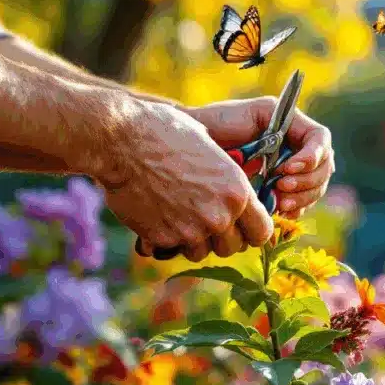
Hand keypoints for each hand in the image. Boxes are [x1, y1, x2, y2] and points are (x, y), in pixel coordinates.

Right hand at [97, 100, 273, 260]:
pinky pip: (175, 250)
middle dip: (223, 238)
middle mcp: (219, 216)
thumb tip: (238, 198)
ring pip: (203, 253)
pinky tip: (160, 217)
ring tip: (182, 217)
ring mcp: (190, 231)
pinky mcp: (163, 239)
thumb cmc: (168, 132)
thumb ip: (229, 181)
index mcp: (237, 192)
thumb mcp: (212, 149)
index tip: (242, 225)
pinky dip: (169, 239)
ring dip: (196, 241)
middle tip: (207, 221)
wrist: (123, 140)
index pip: (262, 232)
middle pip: (233, 248)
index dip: (252, 230)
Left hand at [187, 97, 334, 218]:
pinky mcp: (281, 191)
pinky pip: (301, 204)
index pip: (321, 140)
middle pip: (324, 168)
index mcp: (294, 126)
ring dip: (302, 198)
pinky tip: (280, 212)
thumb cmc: (220, 123)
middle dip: (306, 181)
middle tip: (280, 188)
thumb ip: (281, 124)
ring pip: (316, 188)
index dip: (312, 156)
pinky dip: (295, 210)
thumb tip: (298, 152)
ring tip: (279, 203)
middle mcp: (299, 148)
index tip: (287, 168)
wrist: (195, 146)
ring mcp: (292, 171)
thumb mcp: (254, 114)